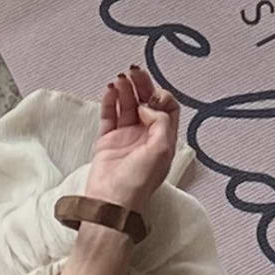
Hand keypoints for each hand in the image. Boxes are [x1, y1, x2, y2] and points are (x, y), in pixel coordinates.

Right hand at [80, 62, 180, 222]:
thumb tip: (148, 106)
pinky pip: (109, 115)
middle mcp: (146, 136)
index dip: (160, 97)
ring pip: (127, 106)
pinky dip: (109, 101)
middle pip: (146, 103)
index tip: (151, 94)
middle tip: (133, 72)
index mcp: (164, 139)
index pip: (167, 109)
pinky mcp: (107, 141)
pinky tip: (109, 89)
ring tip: (118, 79)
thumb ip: (160, 122)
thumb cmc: (138, 182)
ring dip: (124, 90)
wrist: (111, 202)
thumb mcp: (161, 150)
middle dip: (141, 86)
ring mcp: (126, 137)